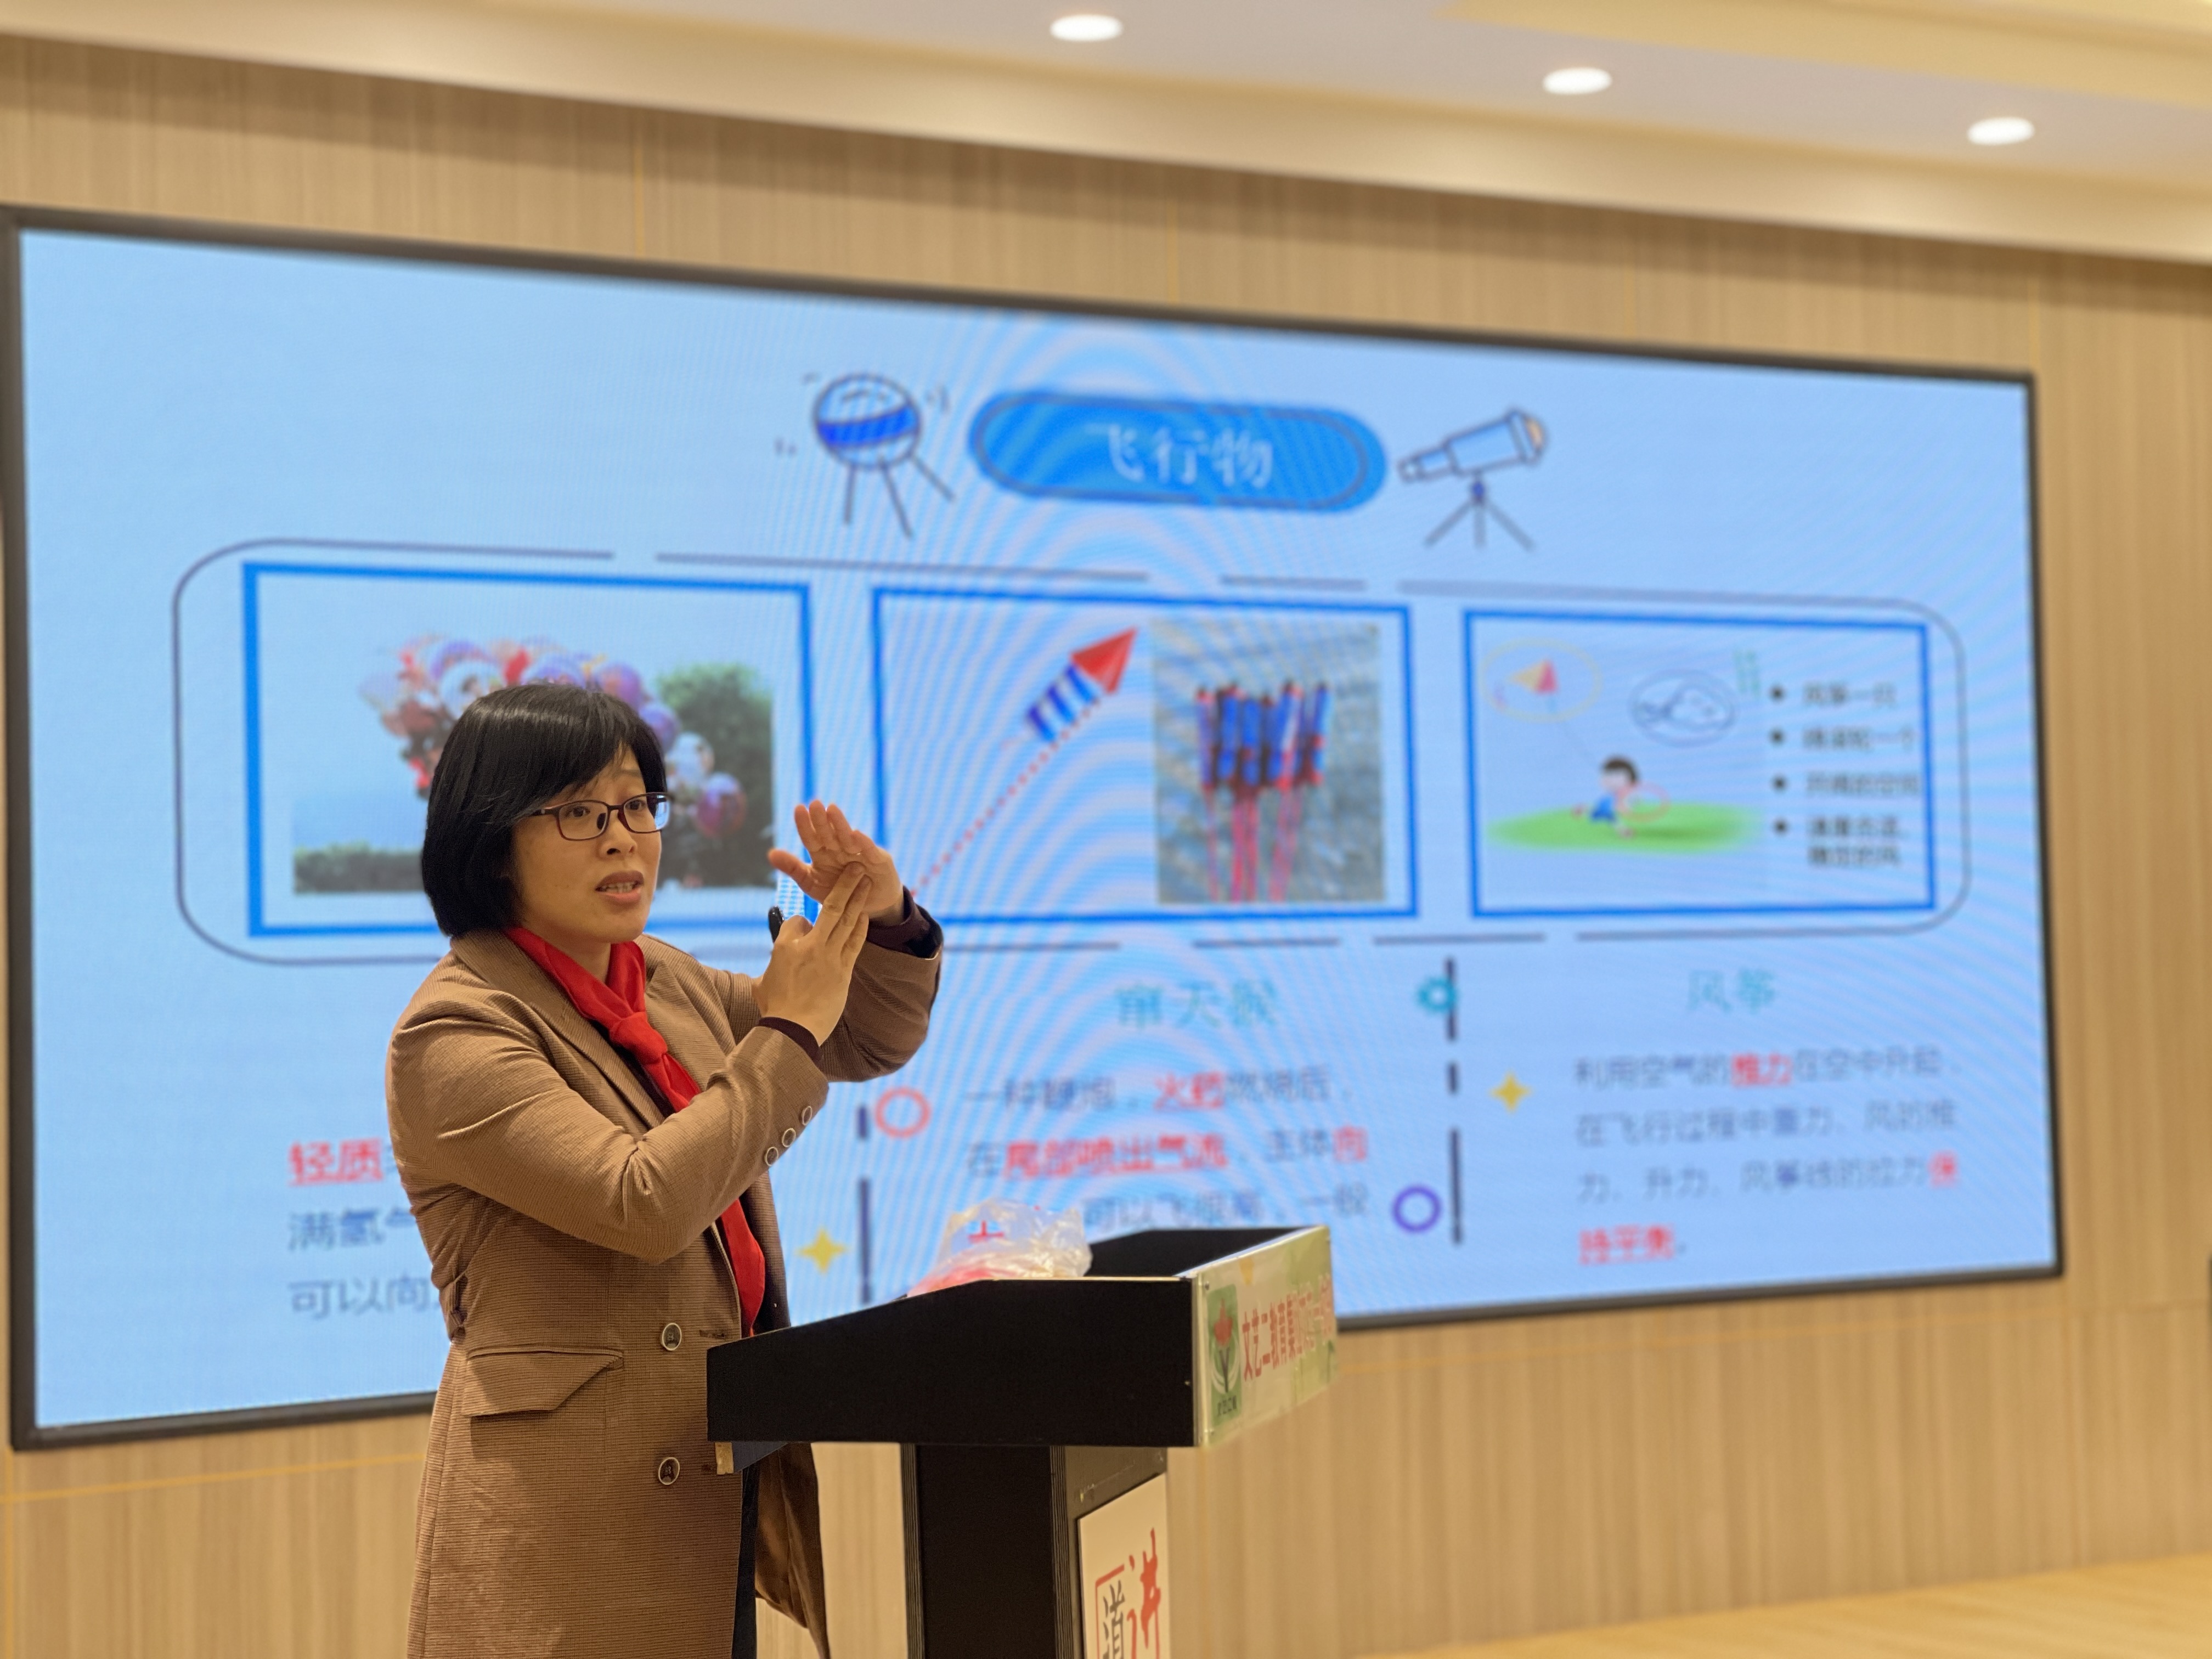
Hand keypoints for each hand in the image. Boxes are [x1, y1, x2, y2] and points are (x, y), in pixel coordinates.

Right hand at [754, 866, 870, 1042]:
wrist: (791, 1030)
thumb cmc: (775, 1008)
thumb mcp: (762, 982)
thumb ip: (769, 967)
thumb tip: (772, 967)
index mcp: (784, 946)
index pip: (796, 920)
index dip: (802, 921)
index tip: (807, 926)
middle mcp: (808, 946)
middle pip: (829, 908)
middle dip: (844, 885)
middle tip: (855, 868)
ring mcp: (828, 957)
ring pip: (846, 921)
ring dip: (857, 899)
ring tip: (866, 882)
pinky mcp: (843, 971)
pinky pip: (854, 943)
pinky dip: (860, 927)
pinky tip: (866, 914)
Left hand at [767, 801, 906, 925]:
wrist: (868, 909)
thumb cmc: (838, 894)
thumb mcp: (812, 883)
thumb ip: (793, 868)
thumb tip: (770, 853)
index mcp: (823, 854)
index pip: (811, 838)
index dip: (805, 825)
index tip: (798, 809)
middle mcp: (841, 850)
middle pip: (829, 834)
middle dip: (821, 820)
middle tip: (814, 804)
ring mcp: (860, 854)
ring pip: (848, 838)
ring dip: (840, 825)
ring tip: (832, 810)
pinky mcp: (879, 861)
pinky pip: (869, 852)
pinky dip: (863, 843)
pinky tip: (856, 834)